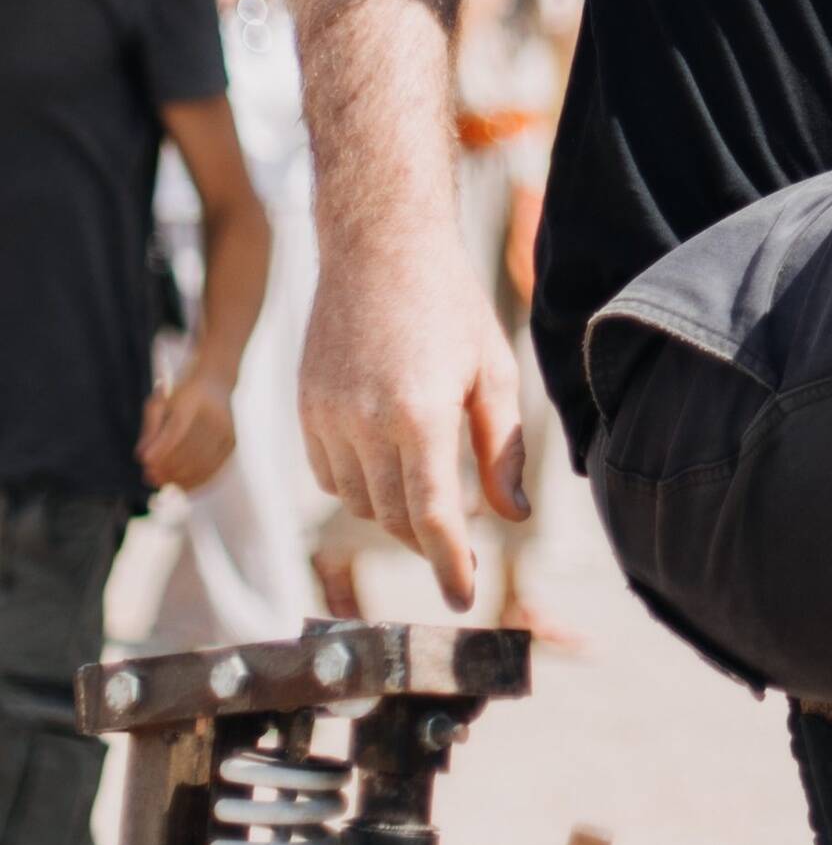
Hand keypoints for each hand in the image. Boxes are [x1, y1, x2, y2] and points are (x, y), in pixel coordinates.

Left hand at [140, 364, 238, 497]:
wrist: (215, 383)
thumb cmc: (180, 396)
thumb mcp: (160, 403)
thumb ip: (149, 429)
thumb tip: (141, 458)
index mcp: (194, 398)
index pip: (177, 427)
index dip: (161, 447)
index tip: (144, 462)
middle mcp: (215, 414)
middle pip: (190, 447)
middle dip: (167, 466)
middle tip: (148, 477)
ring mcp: (227, 429)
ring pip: (202, 461)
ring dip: (179, 476)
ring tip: (160, 482)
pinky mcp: (232, 442)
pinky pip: (213, 467)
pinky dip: (196, 480)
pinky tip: (180, 486)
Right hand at [301, 235, 527, 610]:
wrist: (379, 247)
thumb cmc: (450, 305)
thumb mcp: (493, 372)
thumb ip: (502, 450)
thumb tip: (513, 516)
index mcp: (420, 415)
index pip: (432, 518)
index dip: (449, 566)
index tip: (462, 597)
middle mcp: (364, 422)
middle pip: (395, 518)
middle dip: (427, 541)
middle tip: (457, 549)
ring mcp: (326, 416)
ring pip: (359, 502)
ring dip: (394, 513)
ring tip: (427, 496)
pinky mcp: (304, 407)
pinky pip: (329, 475)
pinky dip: (359, 486)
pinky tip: (387, 466)